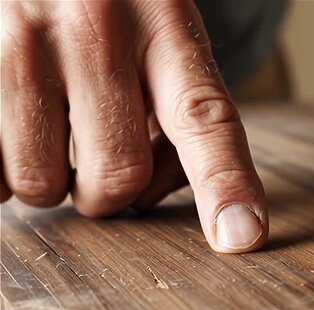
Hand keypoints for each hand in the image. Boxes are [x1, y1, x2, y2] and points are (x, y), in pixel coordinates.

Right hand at [1, 0, 267, 252]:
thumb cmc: (115, 8)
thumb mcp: (164, 37)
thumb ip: (179, 115)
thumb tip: (148, 201)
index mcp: (164, 24)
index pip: (204, 119)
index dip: (225, 184)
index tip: (242, 235)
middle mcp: (96, 30)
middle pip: (118, 174)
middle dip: (110, 191)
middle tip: (102, 157)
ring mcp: (23, 43)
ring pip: (41, 182)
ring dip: (52, 182)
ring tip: (54, 135)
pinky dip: (4, 174)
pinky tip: (16, 132)